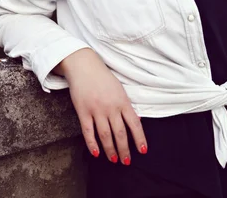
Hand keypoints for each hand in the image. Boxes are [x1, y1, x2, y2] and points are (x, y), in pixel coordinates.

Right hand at [57, 48, 147, 164]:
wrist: (84, 66)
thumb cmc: (103, 77)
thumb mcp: (119, 89)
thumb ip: (126, 105)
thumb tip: (137, 121)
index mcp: (122, 101)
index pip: (135, 124)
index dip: (139, 139)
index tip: (143, 151)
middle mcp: (111, 107)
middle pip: (120, 134)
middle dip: (124, 150)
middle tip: (126, 161)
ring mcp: (96, 110)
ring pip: (105, 136)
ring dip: (110, 150)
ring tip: (114, 159)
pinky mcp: (83, 112)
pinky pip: (88, 132)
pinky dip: (92, 145)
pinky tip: (96, 153)